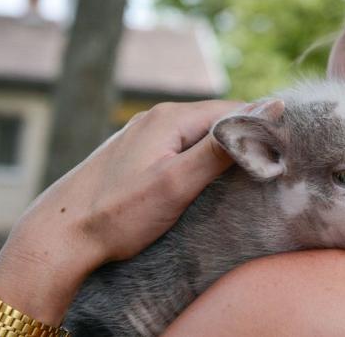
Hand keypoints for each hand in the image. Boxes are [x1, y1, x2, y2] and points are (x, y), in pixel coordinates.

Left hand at [0, 99, 282, 325]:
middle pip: (217, 118)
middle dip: (245, 137)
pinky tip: (205, 176)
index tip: (284, 154)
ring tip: (243, 174)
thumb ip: (223, 146)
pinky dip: (201, 156)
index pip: (234, 110)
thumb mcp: (178, 183)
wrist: (60, 235)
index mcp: (170, 117)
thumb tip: (268, 109)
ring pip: (199, 132)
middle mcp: (156, 117)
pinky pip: (181, 144)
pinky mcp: (136, 152)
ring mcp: (143, 133)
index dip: (262, 128)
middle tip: (268, 167)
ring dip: (224, 147)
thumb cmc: (119, 213)